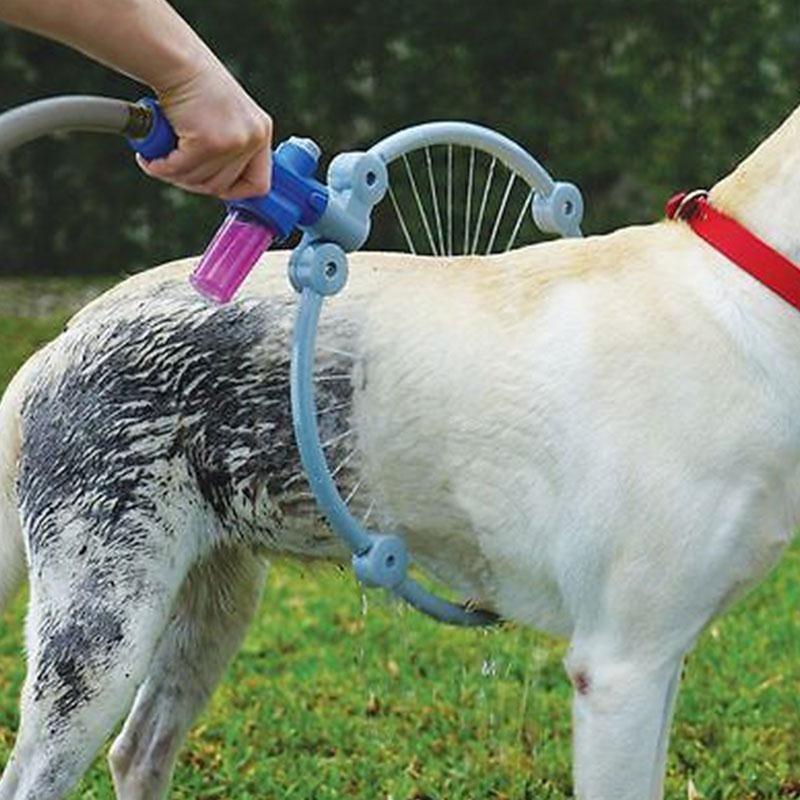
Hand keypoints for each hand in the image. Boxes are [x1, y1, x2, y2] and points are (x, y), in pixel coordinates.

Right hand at [137, 60, 272, 199]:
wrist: (178, 61)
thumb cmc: (196, 87)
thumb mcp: (227, 120)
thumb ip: (230, 149)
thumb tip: (218, 186)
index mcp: (261, 133)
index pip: (259, 185)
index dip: (235, 192)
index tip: (213, 187)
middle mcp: (253, 138)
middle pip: (222, 186)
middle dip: (193, 183)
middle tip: (174, 170)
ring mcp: (234, 141)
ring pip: (200, 181)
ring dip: (174, 175)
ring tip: (159, 160)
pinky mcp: (209, 142)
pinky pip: (181, 169)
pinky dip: (160, 167)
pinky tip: (149, 159)